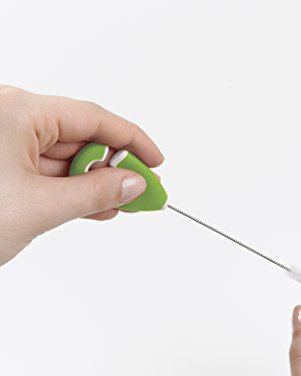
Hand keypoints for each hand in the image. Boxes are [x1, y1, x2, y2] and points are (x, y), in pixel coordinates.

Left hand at [0, 85, 163, 265]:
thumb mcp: (41, 206)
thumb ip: (95, 192)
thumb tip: (132, 183)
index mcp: (17, 113)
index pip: (93, 118)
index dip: (132, 140)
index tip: (156, 160)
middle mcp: (12, 121)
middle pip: (82, 138)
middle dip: (117, 168)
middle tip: (146, 190)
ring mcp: (8, 145)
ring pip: (69, 159)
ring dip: (99, 184)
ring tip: (127, 203)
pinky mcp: (6, 168)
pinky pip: (52, 174)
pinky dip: (77, 192)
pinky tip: (101, 206)